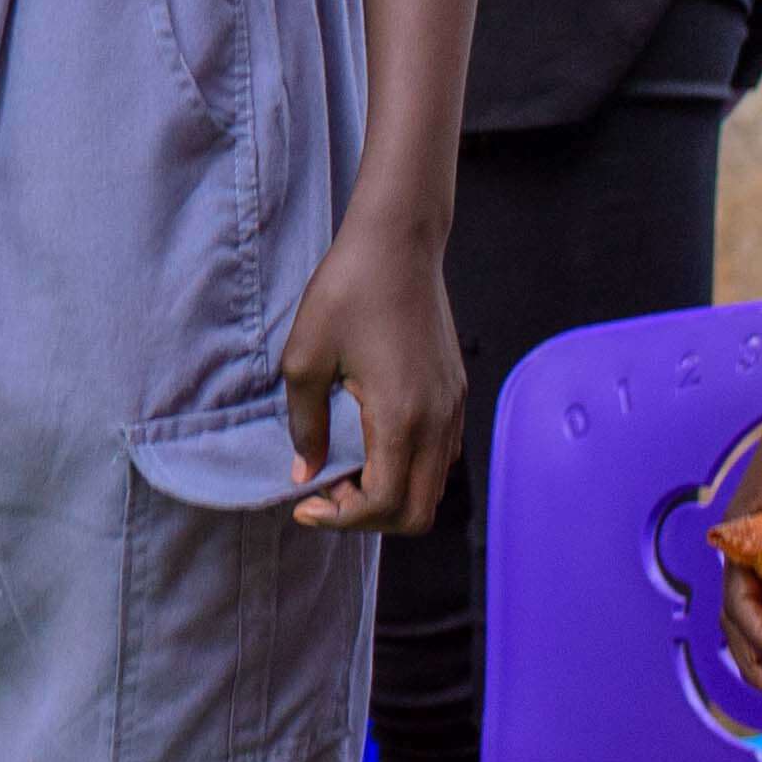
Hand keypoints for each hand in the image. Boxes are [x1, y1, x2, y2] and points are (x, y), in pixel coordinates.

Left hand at [278, 216, 460, 533]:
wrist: (399, 242)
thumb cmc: (348, 290)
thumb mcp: (305, 357)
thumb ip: (304, 423)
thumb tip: (305, 472)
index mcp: (401, 418)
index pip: (384, 505)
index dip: (341, 519)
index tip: (304, 505)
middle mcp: (438, 421)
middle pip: (417, 513)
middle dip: (368, 518)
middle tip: (326, 493)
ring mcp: (454, 408)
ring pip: (433, 487)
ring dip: (391, 495)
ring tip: (345, 470)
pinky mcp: (457, 393)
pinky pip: (441, 457)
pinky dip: (408, 470)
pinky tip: (372, 445)